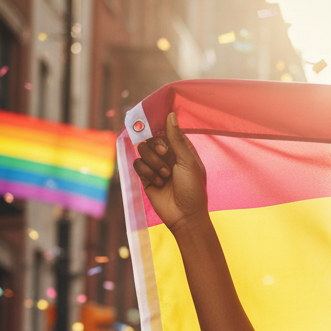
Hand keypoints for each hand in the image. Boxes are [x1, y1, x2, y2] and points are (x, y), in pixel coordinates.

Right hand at [132, 113, 208, 233]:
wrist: (185, 216)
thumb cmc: (193, 189)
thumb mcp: (188, 162)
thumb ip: (176, 139)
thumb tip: (170, 114)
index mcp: (182, 150)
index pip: (167, 130)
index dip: (162, 129)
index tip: (164, 131)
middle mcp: (168, 156)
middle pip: (151, 138)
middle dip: (157, 147)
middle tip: (166, 156)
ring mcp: (156, 165)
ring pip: (142, 150)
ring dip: (153, 162)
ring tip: (165, 176)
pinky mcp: (146, 176)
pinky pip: (137, 164)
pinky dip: (146, 172)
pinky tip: (158, 183)